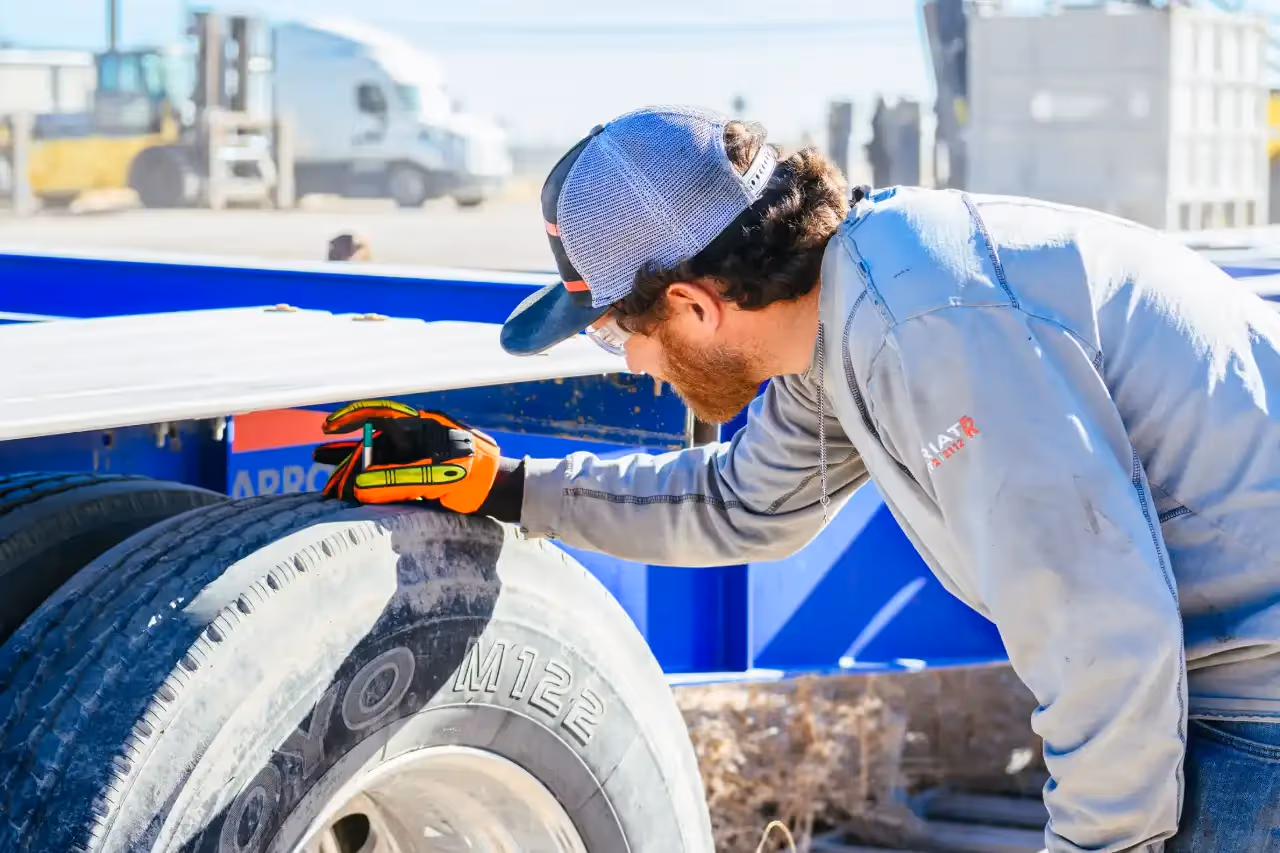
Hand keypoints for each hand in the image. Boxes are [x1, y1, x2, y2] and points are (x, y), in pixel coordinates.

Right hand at [312, 400, 499, 513]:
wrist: (498, 489)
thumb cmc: (473, 473)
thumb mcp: (435, 476)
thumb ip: (397, 481)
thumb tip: (358, 489)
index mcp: (418, 427)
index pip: (378, 414)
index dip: (351, 418)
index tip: (327, 428)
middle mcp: (414, 439)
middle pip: (373, 443)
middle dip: (346, 455)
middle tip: (317, 462)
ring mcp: (417, 458)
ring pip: (378, 462)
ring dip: (354, 471)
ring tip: (326, 479)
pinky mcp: (420, 477)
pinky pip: (389, 478)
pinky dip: (371, 486)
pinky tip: (354, 495)